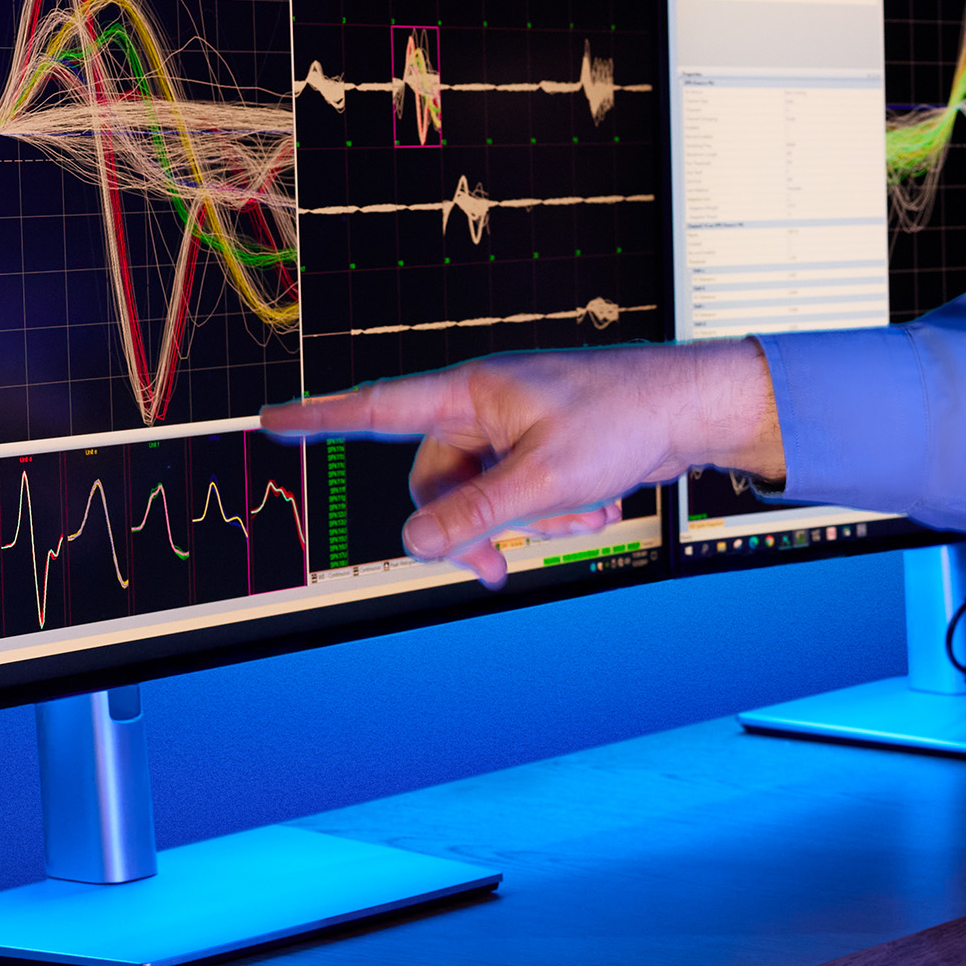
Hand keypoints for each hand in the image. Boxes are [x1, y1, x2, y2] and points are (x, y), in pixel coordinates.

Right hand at [258, 339, 781, 586]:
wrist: (694, 409)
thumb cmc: (624, 420)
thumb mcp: (543, 479)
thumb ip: (474, 515)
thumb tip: (414, 546)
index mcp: (472, 392)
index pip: (379, 407)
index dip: (321, 418)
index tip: (272, 422)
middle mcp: (486, 407)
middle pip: (434, 484)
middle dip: (468, 530)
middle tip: (498, 573)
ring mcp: (515, 429)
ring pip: (482, 498)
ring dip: (524, 522)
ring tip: (583, 511)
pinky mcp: (544, 450)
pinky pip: (522, 498)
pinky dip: (553, 512)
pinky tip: (599, 503)